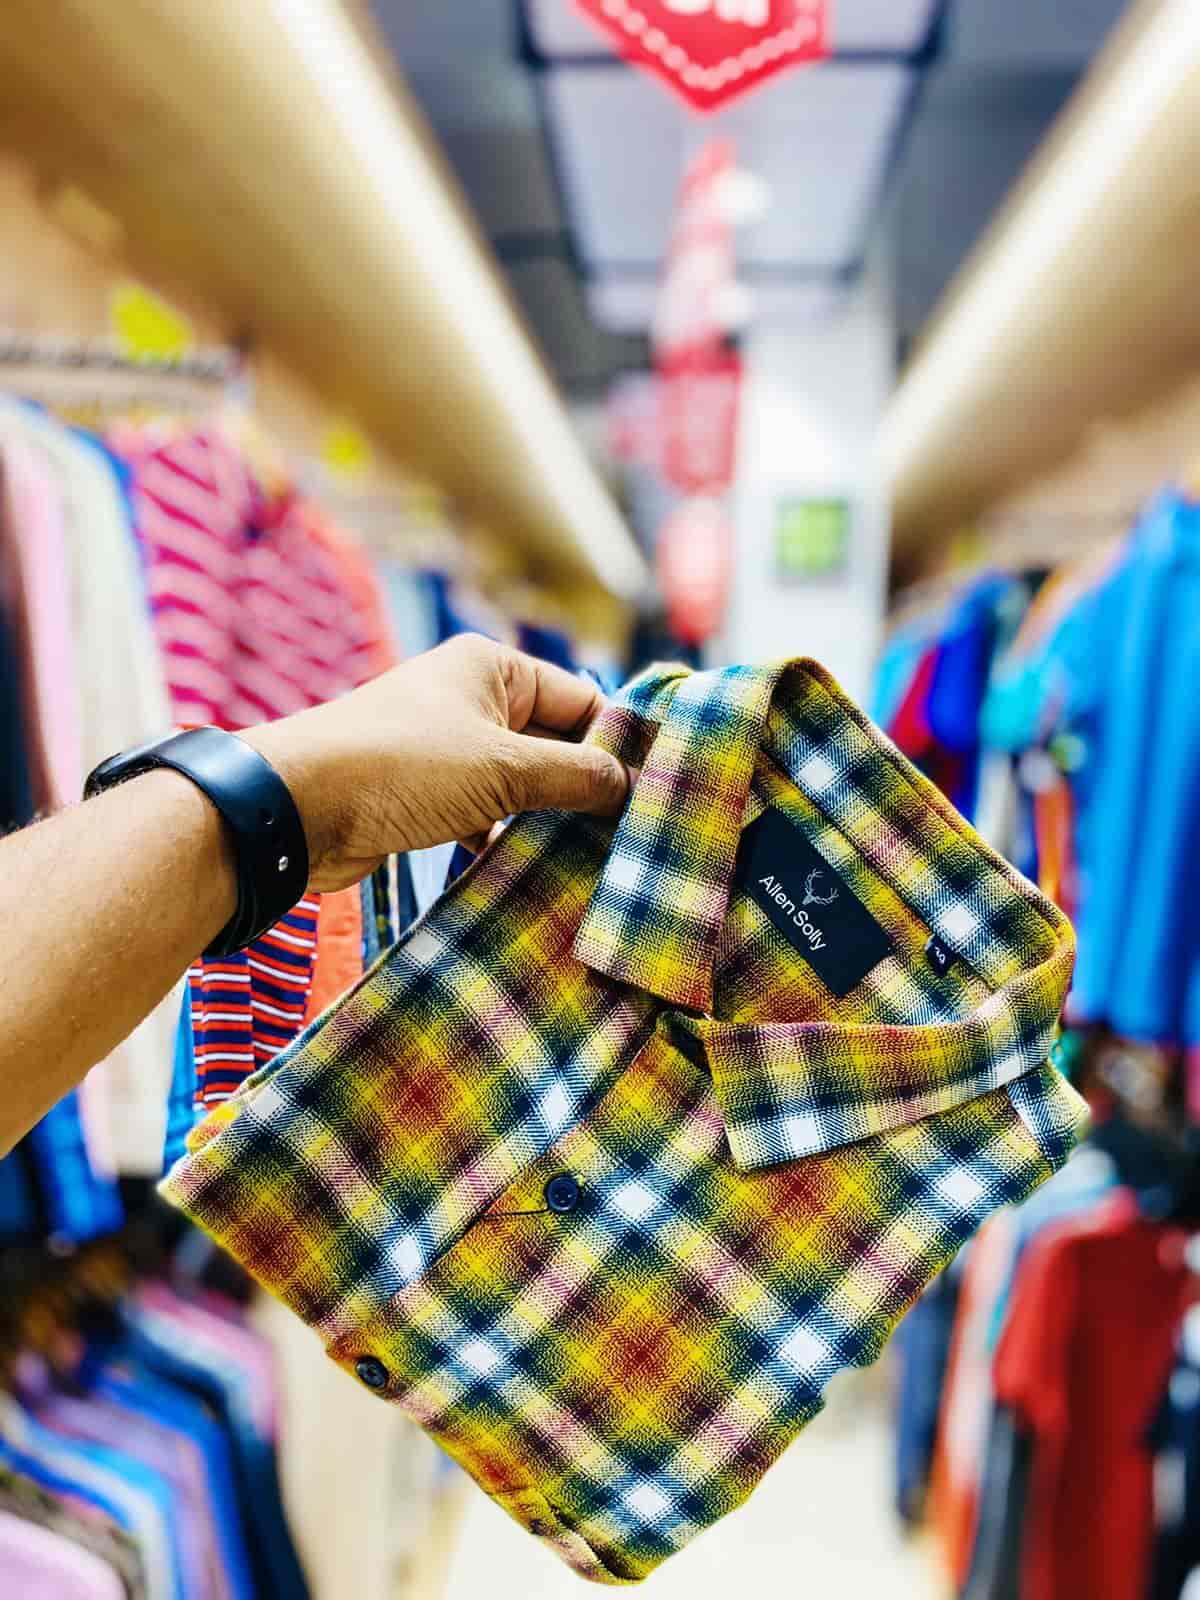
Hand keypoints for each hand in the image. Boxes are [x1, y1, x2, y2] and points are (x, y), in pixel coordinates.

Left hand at [242, 635, 631, 892]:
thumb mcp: (501, 768)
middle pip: (553, 744)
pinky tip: (534, 871)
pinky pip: (486, 813)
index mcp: (493, 669)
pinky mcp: (426, 795)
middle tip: (635, 834)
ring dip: (547, 818)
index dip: (619, 745)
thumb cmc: (400, 767)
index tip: (656, 792)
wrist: (296, 809)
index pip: (582, 700)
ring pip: (520, 784)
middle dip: (586, 787)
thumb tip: (628, 785)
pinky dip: (507, 838)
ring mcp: (447, 749)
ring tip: (596, 858)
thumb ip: (573, 776)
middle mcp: (471, 700)